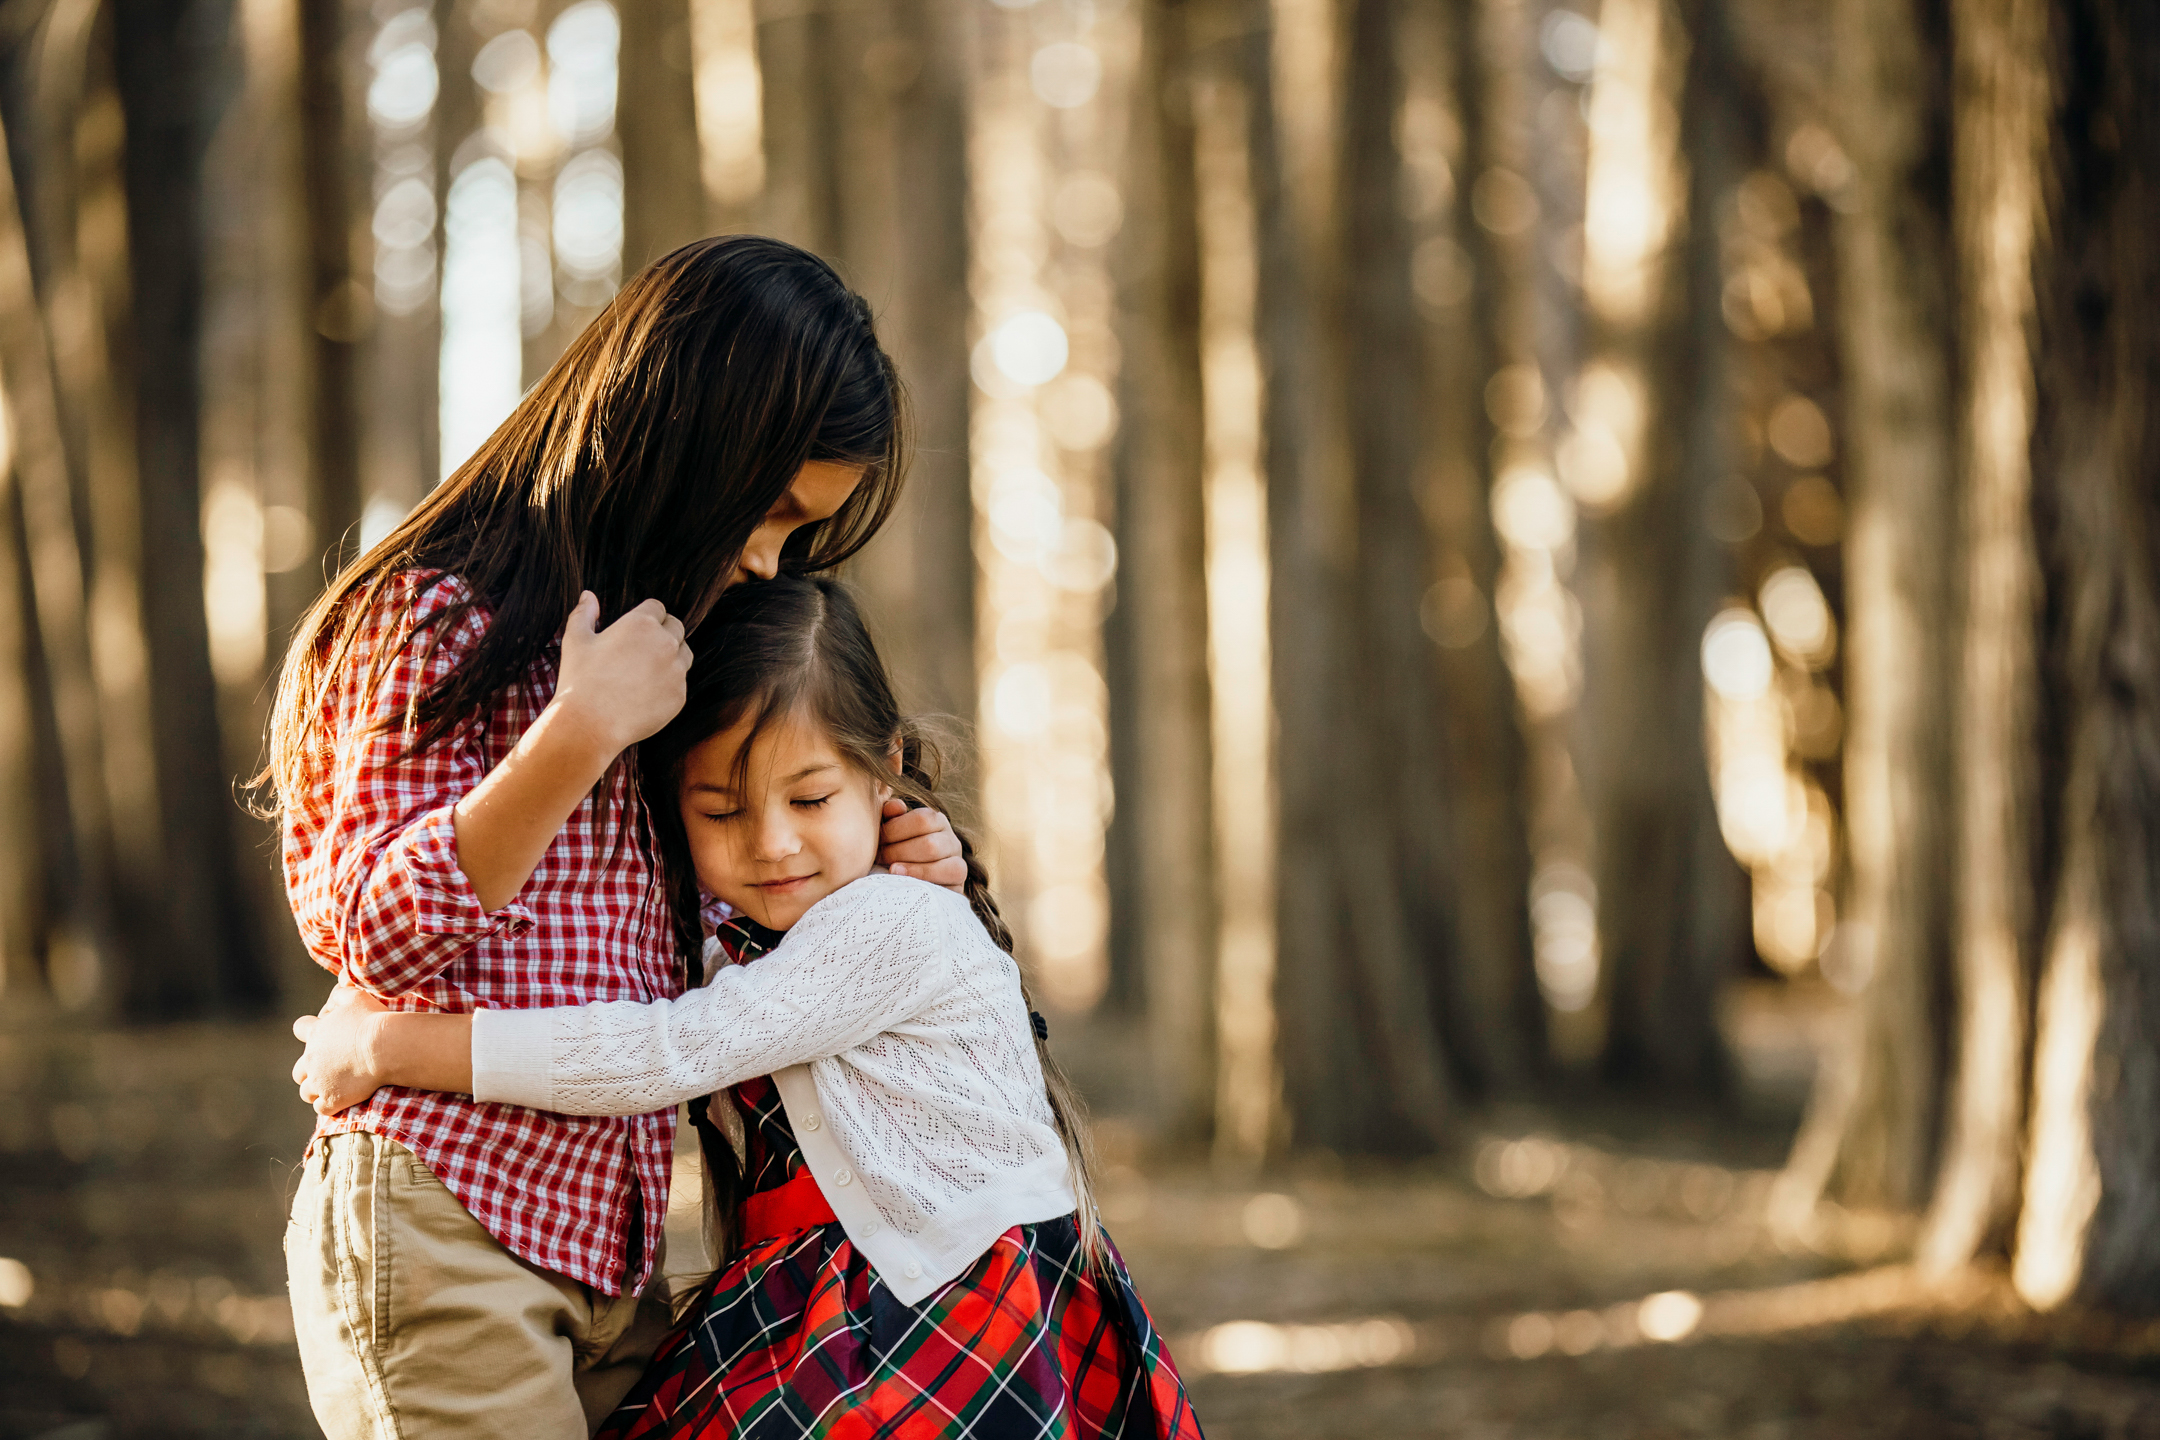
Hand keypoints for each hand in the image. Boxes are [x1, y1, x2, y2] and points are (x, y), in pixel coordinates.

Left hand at [292, 984, 391, 1115]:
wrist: (384, 1047)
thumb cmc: (372, 1019)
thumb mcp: (356, 997)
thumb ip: (341, 992)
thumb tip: (337, 987)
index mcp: (316, 1033)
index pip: (300, 1029)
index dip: (309, 1032)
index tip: (322, 1035)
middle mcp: (311, 1059)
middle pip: (299, 1071)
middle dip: (309, 1071)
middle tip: (328, 1070)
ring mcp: (319, 1082)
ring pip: (306, 1092)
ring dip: (317, 1090)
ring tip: (334, 1089)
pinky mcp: (331, 1100)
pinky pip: (321, 1109)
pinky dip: (329, 1106)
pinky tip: (342, 1101)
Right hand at [551, 592, 692, 754]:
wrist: (589, 725)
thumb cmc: (579, 680)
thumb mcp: (576, 640)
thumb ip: (584, 613)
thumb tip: (588, 595)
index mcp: (642, 624)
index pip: (657, 608)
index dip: (646, 617)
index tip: (636, 630)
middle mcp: (665, 643)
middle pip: (675, 628)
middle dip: (662, 634)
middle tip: (641, 651)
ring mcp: (676, 671)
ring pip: (683, 655)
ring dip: (670, 657)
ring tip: (643, 672)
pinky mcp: (680, 696)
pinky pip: (680, 683)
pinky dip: (668, 685)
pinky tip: (645, 694)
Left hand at [879, 800, 967, 892]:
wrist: (904, 888)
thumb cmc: (892, 853)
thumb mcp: (889, 832)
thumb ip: (889, 815)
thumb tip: (897, 806)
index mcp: (937, 821)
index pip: (922, 819)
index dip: (895, 830)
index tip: (876, 840)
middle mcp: (952, 840)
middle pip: (930, 844)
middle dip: (899, 852)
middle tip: (879, 858)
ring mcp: (958, 863)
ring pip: (943, 864)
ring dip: (912, 867)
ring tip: (891, 870)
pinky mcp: (958, 885)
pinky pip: (949, 881)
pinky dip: (925, 879)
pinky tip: (906, 881)